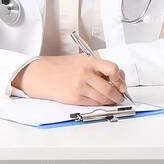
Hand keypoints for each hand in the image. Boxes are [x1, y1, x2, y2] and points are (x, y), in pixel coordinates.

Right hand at [11, 54, 127, 105]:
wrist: (41, 75)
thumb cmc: (60, 67)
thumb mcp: (80, 59)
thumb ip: (97, 66)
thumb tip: (115, 77)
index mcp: (89, 61)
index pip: (113, 69)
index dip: (120, 79)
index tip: (122, 84)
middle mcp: (85, 73)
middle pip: (110, 88)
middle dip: (118, 95)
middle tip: (120, 97)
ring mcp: (80, 86)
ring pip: (103, 98)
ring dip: (110, 101)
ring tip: (112, 100)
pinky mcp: (75, 98)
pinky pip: (93, 103)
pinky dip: (99, 104)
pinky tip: (100, 102)